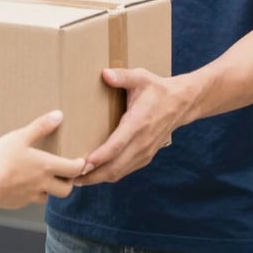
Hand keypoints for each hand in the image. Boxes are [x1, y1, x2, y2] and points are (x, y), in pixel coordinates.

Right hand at [0, 110, 85, 208]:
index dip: (80, 165)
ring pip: (49, 196)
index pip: (73, 169)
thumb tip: (58, 115)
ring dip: (51, 189)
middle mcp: (43, 183)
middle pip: (66, 189)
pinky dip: (33, 194)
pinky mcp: (19, 202)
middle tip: (65, 173)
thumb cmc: (2, 160)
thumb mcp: (20, 137)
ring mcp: (31, 195)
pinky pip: (32, 200)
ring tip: (45, 179)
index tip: (81, 161)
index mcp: (46, 166)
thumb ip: (40, 126)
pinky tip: (24, 185)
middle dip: (69, 182)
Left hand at [76, 68, 178, 186]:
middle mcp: (142, 142)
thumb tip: (104, 74)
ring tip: (77, 179)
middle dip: (93, 175)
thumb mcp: (141, 77)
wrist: (182, 103)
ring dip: (99, 178)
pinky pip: (125, 170)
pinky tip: (95, 173)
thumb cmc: (157, 89)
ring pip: (119, 172)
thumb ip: (122, 76)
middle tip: (70, 177)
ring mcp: (145, 152)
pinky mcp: (146, 156)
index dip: (100, 157)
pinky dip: (109, 174)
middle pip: (115, 166)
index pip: (117, 145)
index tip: (83, 164)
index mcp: (138, 124)